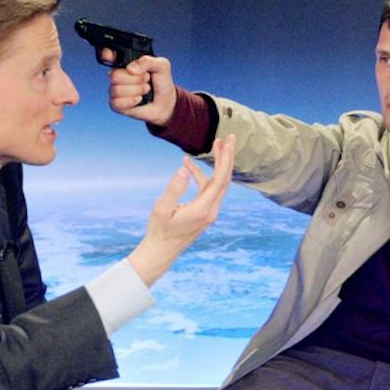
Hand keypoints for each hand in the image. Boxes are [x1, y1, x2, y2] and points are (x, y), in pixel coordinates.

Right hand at [104, 48, 178, 125]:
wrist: (165, 102)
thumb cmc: (161, 81)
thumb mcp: (162, 66)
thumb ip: (148, 61)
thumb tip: (131, 69)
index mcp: (126, 62)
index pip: (108, 54)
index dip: (107, 54)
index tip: (112, 57)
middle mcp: (118, 74)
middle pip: (114, 75)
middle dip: (135, 79)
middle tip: (146, 79)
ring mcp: (116, 89)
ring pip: (117, 90)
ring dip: (136, 90)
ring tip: (145, 89)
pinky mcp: (116, 104)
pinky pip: (117, 103)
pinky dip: (131, 101)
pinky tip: (139, 99)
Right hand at [127, 135, 235, 284]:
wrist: (162, 251)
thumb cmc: (159, 231)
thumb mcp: (161, 209)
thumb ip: (173, 189)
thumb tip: (183, 170)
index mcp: (203, 209)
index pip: (220, 179)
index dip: (225, 159)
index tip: (228, 142)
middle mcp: (211, 210)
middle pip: (224, 179)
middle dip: (227, 157)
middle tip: (230, 137)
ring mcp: (209, 212)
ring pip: (218, 183)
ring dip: (216, 164)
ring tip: (214, 144)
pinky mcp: (204, 212)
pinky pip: (207, 189)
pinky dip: (200, 176)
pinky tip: (187, 165)